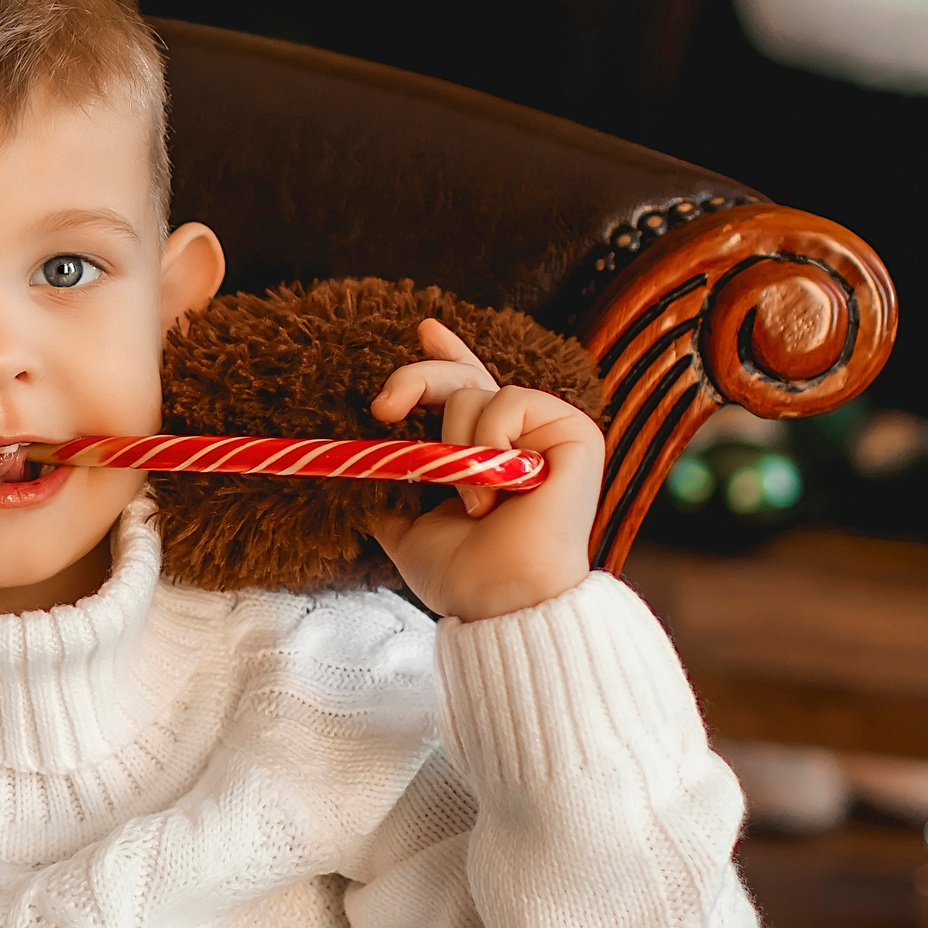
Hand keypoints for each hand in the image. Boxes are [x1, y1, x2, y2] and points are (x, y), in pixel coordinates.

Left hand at [366, 319, 602, 620]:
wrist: (498, 598)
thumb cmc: (461, 573)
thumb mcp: (405, 526)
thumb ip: (390, 487)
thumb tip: (353, 462)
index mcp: (484, 452)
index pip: (467, 389)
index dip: (448, 356)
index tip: (424, 329)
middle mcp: (518, 436)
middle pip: (460, 377)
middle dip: (414, 379)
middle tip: (384, 411)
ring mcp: (547, 431)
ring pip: (474, 392)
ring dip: (454, 445)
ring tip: (472, 500)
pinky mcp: (574, 431)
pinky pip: (508, 400)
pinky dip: (488, 442)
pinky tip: (499, 489)